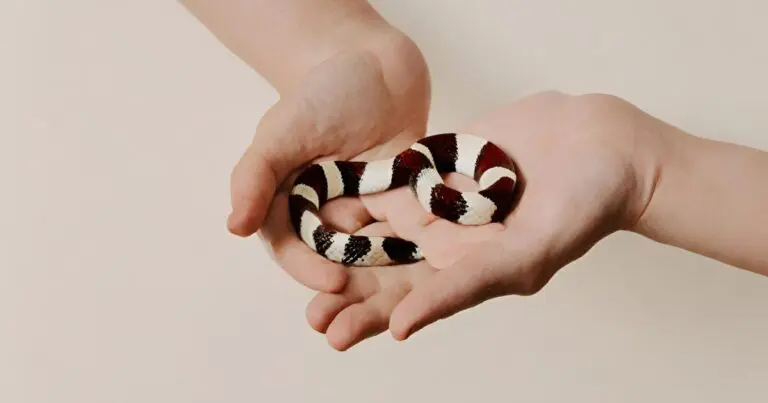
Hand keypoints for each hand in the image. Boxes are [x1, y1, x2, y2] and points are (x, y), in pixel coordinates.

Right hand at [229, 29, 430, 291]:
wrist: (376, 64)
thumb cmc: (323, 93)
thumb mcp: (282, 131)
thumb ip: (256, 176)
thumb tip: (234, 227)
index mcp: (293, 204)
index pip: (296, 247)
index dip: (310, 269)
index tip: (333, 283)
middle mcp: (330, 215)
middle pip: (336, 261)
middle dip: (346, 294)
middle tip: (358, 327)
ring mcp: (370, 211)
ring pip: (376, 256)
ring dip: (384, 287)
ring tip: (401, 313)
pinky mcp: (405, 204)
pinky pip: (413, 234)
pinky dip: (422, 254)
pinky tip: (440, 273)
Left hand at [304, 91, 664, 349]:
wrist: (603, 145)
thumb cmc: (580, 209)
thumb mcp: (519, 257)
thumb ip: (460, 289)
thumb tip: (403, 328)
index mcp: (463, 270)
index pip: (406, 302)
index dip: (367, 319)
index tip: (329, 332)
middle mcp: (446, 239)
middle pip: (385, 267)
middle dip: (348, 288)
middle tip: (312, 310)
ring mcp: (440, 199)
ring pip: (380, 222)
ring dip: (344, 238)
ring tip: (307, 249)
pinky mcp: (439, 159)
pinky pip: (391, 174)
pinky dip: (359, 184)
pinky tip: (325, 189)